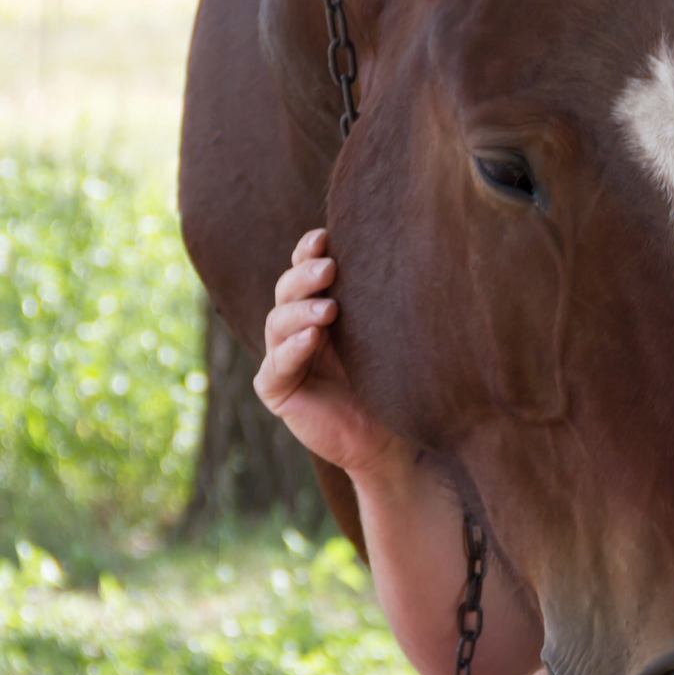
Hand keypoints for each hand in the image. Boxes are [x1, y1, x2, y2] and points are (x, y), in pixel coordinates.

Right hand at [254, 228, 406, 479]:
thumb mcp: (387, 334)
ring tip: (329, 309)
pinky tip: (311, 338)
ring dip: (301, 311)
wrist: (395, 438)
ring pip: (278, 323)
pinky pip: (276, 366)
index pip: (305, 271)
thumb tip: (396, 248)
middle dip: (305, 276)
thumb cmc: (396, 381)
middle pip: (287, 291)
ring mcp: (283, 358)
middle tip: (330, 268)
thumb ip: (378, 300)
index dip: (308, 251)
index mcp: (320, 307)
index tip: (326, 236)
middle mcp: (297, 327)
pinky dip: (293, 350)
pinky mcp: (277, 390)